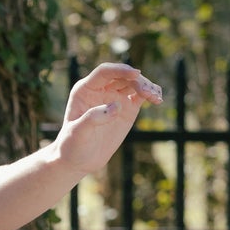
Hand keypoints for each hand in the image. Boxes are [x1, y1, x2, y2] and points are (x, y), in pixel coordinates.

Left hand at [55, 62, 161, 180]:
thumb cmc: (72, 145)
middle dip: (137, 81)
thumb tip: (116, 106)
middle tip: (148, 94)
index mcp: (85, 89)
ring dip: (147, 86)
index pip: (104, 72)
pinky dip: (151, 94)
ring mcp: (115, 97)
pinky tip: (158, 99)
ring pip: (134, 83)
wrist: (79, 160)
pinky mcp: (127, 108)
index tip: (136, 74)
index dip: (120, 70)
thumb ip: (93, 118)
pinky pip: (141, 95)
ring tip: (156, 98)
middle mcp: (101, 89)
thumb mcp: (77, 133)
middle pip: (123, 76)